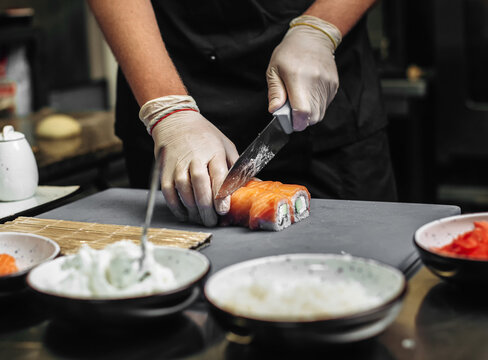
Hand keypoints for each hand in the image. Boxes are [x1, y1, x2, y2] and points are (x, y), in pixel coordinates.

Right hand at [151, 110, 238, 225]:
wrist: (176, 122)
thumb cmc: (205, 136)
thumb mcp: (226, 146)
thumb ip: (238, 167)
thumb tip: (256, 184)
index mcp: (214, 152)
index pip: (218, 175)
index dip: (220, 195)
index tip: (223, 210)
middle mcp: (195, 158)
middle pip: (200, 185)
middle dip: (207, 207)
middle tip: (212, 221)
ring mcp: (178, 164)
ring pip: (183, 190)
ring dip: (192, 209)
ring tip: (201, 219)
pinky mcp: (165, 171)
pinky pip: (168, 192)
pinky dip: (176, 206)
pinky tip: (185, 214)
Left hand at [266, 16, 341, 130]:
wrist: (313, 38)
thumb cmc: (290, 53)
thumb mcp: (274, 70)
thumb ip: (275, 92)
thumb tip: (274, 110)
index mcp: (298, 78)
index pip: (302, 111)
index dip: (296, 122)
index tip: (289, 123)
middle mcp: (315, 82)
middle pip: (313, 117)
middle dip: (302, 121)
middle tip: (292, 113)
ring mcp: (327, 84)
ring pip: (320, 113)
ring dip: (309, 114)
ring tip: (300, 101)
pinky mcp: (334, 85)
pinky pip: (325, 104)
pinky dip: (316, 105)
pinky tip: (309, 94)